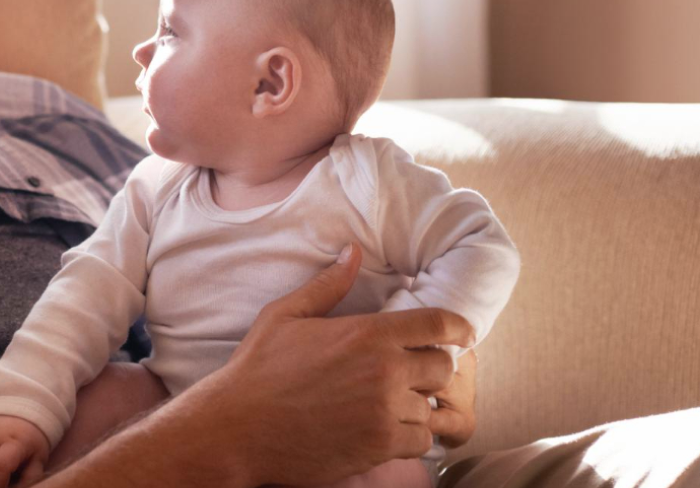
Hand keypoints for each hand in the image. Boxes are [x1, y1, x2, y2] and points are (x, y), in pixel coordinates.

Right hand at [205, 244, 474, 486]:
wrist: (238, 428)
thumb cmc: (257, 369)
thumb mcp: (286, 315)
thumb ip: (328, 285)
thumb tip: (353, 252)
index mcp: (367, 334)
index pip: (440, 323)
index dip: (458, 327)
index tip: (461, 334)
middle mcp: (385, 372)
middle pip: (443, 366)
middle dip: (430, 366)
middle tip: (409, 370)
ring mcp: (385, 412)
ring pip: (431, 406)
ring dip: (417, 403)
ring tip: (391, 401)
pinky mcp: (379, 447)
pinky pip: (420, 440)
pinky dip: (409, 435)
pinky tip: (384, 427)